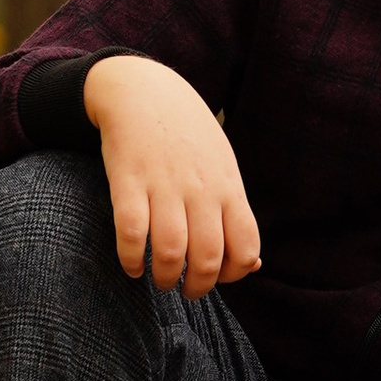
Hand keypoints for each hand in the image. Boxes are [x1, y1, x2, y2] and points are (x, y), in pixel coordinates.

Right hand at [82, 55, 261, 297]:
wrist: (144, 90)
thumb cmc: (188, 138)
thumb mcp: (223, 168)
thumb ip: (236, 216)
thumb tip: (253, 266)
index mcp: (228, 187)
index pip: (245, 247)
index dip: (234, 274)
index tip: (219, 276)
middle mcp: (199, 189)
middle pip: (206, 258)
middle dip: (197, 287)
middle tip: (186, 290)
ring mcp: (163, 185)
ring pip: (169, 251)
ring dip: (164, 278)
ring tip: (159, 280)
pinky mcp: (127, 181)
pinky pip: (130, 233)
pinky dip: (130, 259)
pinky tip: (132, 265)